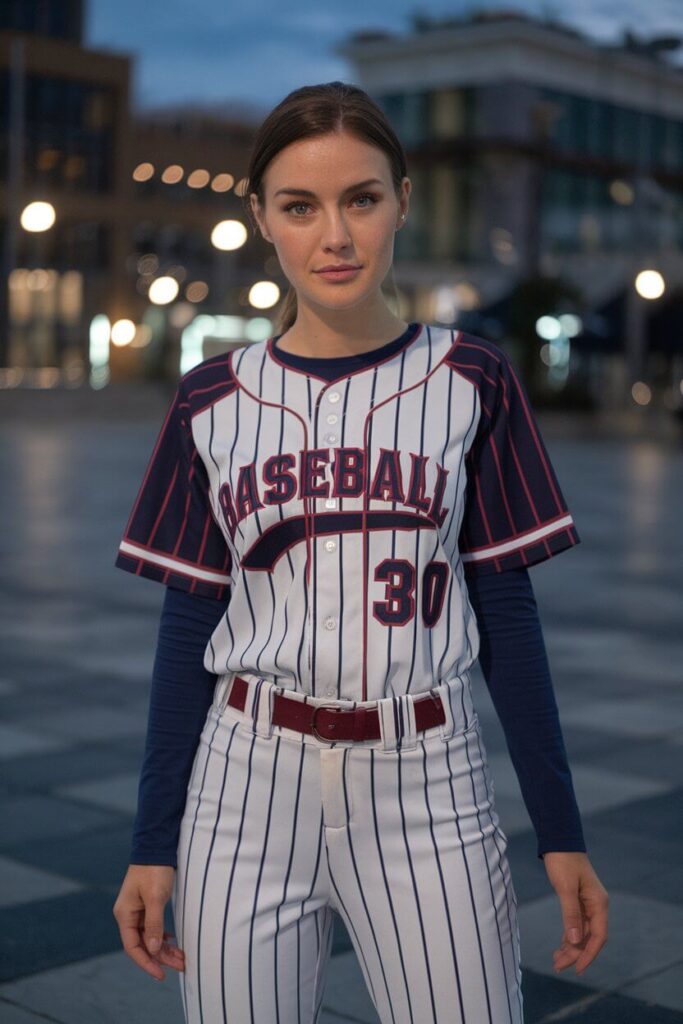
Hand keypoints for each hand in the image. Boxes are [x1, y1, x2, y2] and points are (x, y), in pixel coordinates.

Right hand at [113, 864, 184, 979]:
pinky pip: (153, 927)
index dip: (146, 963)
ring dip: (165, 948)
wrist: (157, 846)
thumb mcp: (156, 897)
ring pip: (150, 937)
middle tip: (181, 966)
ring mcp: (137, 910)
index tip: (161, 975)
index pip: (133, 947)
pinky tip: (173, 942)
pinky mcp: (146, 905)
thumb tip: (153, 949)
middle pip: (143, 944)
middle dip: (161, 957)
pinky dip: (164, 936)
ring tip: (182, 958)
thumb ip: (154, 924)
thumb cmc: (154, 870)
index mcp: (125, 914)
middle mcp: (128, 914)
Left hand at [542, 851, 607, 976]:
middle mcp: (596, 906)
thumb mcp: (565, 887)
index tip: (577, 968)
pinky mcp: (578, 901)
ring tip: (556, 961)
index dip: (589, 954)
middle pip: (589, 937)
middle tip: (558, 966)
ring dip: (571, 947)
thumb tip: (575, 941)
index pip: (598, 936)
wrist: (559, 841)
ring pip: (582, 933)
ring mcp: (588, 904)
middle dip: (576, 953)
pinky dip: (569, 936)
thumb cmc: (563, 861)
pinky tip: (561, 946)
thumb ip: (571, 913)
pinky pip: (576, 925)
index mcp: (599, 903)